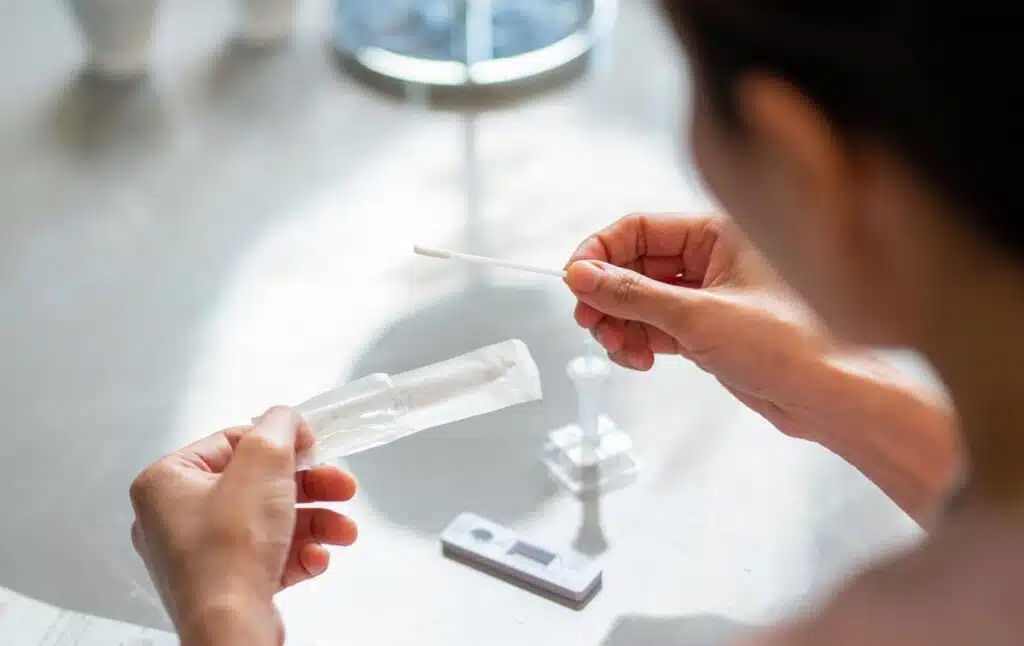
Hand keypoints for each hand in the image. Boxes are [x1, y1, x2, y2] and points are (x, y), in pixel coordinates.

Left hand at [129, 407, 357, 644]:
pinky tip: (317, 558)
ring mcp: (199, 557)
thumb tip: (285, 417)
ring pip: (269, 522)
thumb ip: (278, 427)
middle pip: (257, 484)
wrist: (231, 628)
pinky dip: (299, 554)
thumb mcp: (262, 463)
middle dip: (309, 487)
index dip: (279, 442)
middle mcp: (175, 519)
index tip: (312, 446)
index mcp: (166, 483)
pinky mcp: (226, 587)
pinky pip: (268, 558)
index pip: (230, 442)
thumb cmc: (231, 548)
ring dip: (315, 522)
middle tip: (342, 485)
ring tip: (344, 530)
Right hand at [565, 212, 830, 437]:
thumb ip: (632, 294)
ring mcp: (707, 297)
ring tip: (620, 349)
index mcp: (717, 233)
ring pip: (640, 301)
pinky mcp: (706, 330)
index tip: (575, 281)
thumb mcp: (697, 316)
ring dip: (620, 324)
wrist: (829, 398)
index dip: (600, 252)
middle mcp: (711, 259)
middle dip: (607, 296)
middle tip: (590, 322)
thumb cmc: (790, 345)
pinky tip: (639, 359)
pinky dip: (639, 343)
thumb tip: (582, 275)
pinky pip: (655, 327)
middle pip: (633, 265)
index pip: (639, 229)